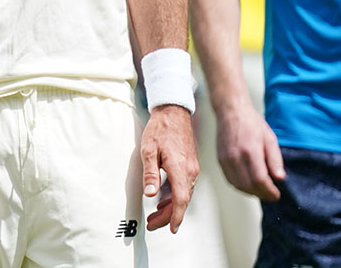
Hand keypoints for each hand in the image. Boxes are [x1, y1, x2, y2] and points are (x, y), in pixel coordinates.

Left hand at [141, 104, 198, 232]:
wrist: (174, 113)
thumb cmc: (160, 129)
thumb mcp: (148, 150)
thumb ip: (150, 173)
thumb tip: (150, 194)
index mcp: (180, 168)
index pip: (181, 199)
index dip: (175, 216)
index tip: (170, 228)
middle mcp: (190, 171)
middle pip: (182, 200)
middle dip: (168, 216)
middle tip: (153, 224)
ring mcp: (192, 169)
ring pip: (183, 194)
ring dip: (170, 207)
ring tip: (154, 216)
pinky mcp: (190, 166)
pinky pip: (184, 186)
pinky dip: (174, 196)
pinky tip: (163, 201)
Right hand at [214, 99, 284, 200]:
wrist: (231, 111)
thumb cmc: (251, 122)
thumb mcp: (270, 138)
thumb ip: (275, 159)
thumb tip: (280, 178)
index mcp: (250, 151)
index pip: (259, 180)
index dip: (269, 191)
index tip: (277, 194)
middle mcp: (235, 157)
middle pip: (248, 186)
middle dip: (262, 194)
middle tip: (271, 195)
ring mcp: (225, 159)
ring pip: (237, 185)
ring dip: (251, 192)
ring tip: (261, 192)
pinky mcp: (220, 160)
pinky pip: (230, 179)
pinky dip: (240, 186)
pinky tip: (249, 184)